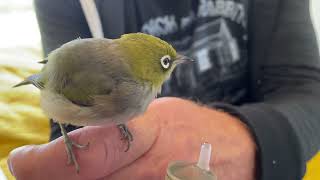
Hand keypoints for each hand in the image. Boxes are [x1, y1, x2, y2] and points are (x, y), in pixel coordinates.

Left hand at [8, 97, 255, 179]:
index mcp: (149, 135)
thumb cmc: (187, 128)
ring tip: (71, 174)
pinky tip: (105, 179)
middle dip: (53, 178)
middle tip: (38, 169)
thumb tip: (67, 140)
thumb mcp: (150, 114)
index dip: (48, 162)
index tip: (24, 161)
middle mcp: (154, 172)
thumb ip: (111, 126)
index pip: (91, 152)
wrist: (232, 152)